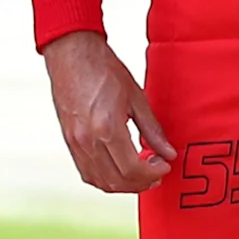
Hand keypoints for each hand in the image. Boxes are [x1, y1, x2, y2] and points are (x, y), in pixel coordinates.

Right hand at [43, 31, 174, 193]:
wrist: (72, 54)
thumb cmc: (104, 70)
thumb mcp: (136, 97)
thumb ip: (153, 129)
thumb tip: (168, 153)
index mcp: (107, 128)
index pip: (131, 169)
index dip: (151, 173)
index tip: (164, 166)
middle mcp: (88, 140)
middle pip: (116, 181)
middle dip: (140, 182)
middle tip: (156, 172)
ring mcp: (75, 143)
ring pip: (100, 181)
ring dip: (123, 184)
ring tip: (140, 173)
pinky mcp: (69, 141)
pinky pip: (87, 172)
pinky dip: (105, 178)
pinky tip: (120, 169)